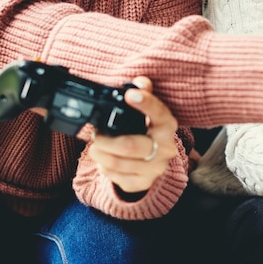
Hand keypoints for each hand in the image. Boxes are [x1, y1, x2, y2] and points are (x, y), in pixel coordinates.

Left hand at [88, 77, 178, 193]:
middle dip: (105, 140)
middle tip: (95, 135)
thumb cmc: (147, 130)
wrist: (155, 161)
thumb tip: (141, 81)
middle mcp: (166, 148)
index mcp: (167, 125)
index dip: (145, 103)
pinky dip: (105, 168)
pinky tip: (104, 160)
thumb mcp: (148, 111)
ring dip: (100, 154)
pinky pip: (117, 177)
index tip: (129, 96)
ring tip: (95, 147)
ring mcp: (156, 168)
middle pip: (130, 145)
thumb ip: (144, 92)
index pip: (159, 113)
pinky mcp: (144, 182)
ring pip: (119, 163)